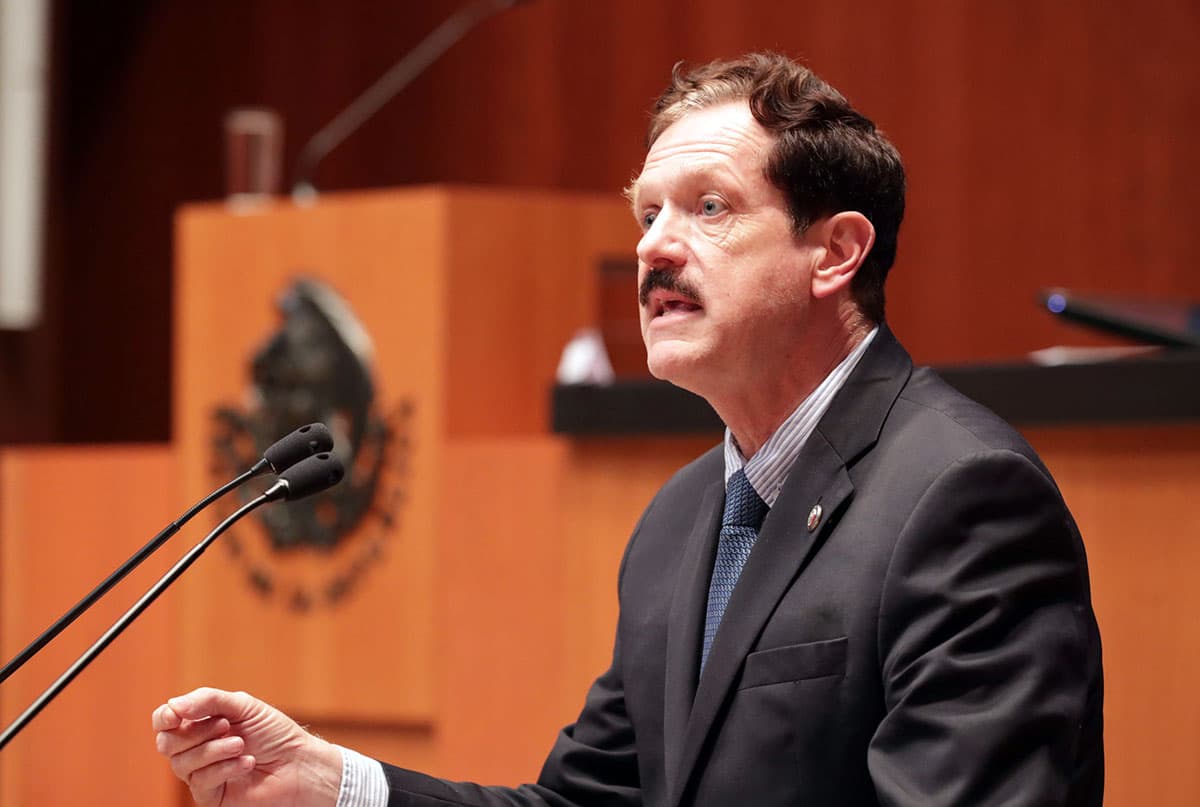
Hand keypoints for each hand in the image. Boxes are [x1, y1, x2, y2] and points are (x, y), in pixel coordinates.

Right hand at [152, 687, 342, 806]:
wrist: (301, 763)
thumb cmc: (275, 734)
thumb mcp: (243, 706)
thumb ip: (208, 700)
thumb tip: (173, 705)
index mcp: (202, 725)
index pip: (165, 721)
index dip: (164, 717)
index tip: (176, 715)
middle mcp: (197, 749)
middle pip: (167, 743)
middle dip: (195, 732)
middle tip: (226, 726)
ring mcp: (202, 774)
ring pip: (181, 763)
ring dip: (213, 750)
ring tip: (241, 745)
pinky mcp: (211, 797)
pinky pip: (200, 782)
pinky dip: (224, 768)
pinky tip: (248, 762)